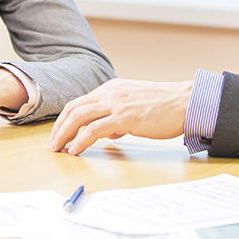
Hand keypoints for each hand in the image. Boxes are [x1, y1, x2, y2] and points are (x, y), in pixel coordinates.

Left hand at [49, 78, 192, 155]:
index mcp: (111, 89)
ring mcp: (116, 104)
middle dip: (59, 127)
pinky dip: (81, 140)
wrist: (185, 102)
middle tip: (52, 144)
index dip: (65, 119)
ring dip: (64, 134)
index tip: (59, 134)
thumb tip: (109, 133)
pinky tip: (75, 150)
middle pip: (73, 108)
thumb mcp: (136, 106)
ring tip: (58, 149)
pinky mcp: (124, 117)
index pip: (80, 102)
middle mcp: (110, 93)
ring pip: (79, 117)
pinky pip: (94, 130)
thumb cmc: (165, 106)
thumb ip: (119, 115)